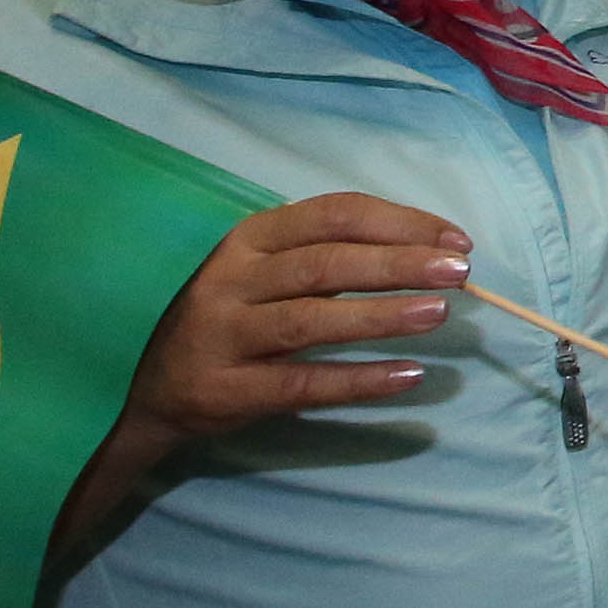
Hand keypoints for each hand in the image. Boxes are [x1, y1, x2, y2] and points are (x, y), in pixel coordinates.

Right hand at [122, 195, 471, 456]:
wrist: (147, 392)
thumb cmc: (231, 318)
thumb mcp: (264, 272)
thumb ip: (328, 256)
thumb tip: (429, 251)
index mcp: (247, 239)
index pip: (332, 215)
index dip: (400, 222)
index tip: (456, 240)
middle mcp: (230, 281)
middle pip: (325, 264)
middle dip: (398, 263)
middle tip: (460, 273)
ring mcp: (222, 336)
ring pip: (311, 320)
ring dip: (381, 315)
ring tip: (439, 313)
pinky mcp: (224, 391)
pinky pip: (299, 385)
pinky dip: (357, 380)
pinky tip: (407, 376)